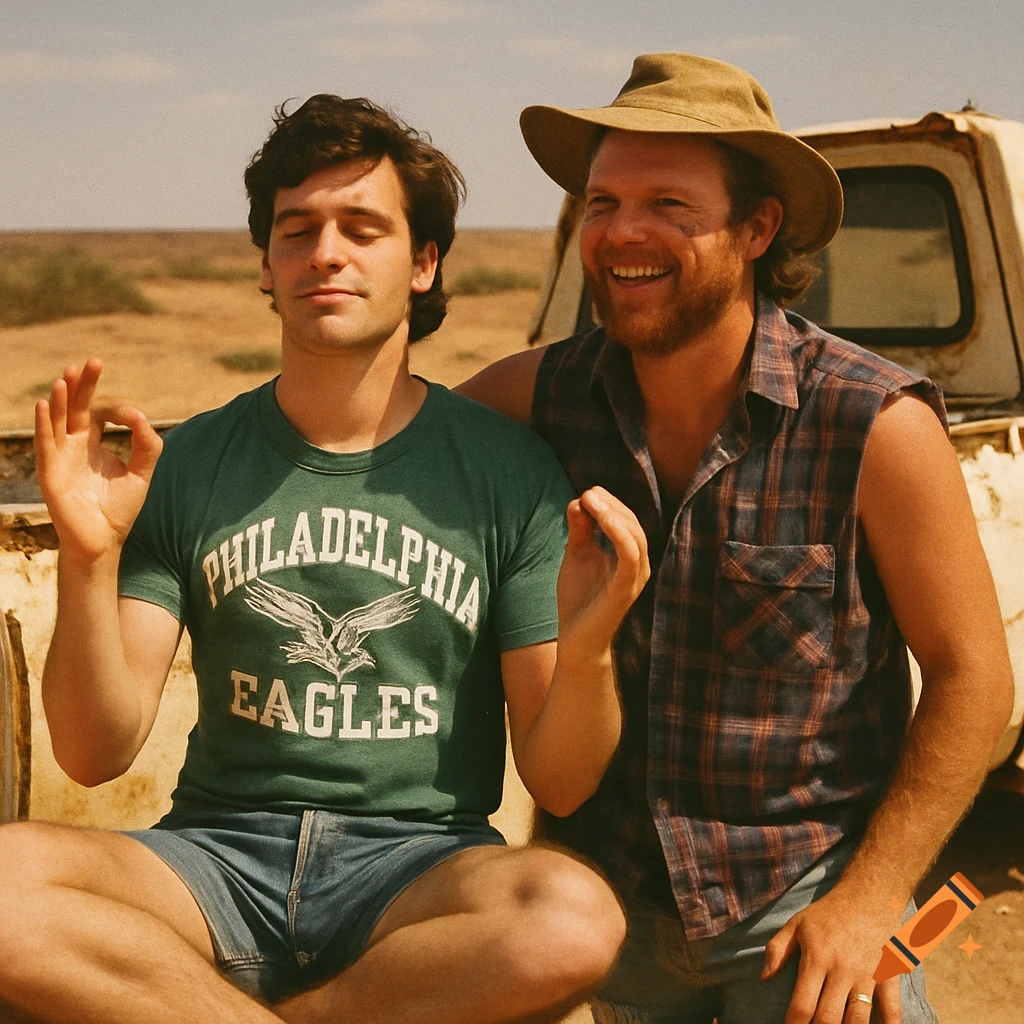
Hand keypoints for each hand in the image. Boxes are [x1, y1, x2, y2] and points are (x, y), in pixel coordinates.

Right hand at [34, 358, 162, 563]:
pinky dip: (44, 425)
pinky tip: (45, 406)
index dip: (115, 407)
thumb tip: (142, 417)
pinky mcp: (50, 473)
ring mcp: (60, 457)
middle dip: (83, 385)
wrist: (104, 541)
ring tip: (66, 377)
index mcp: (93, 443)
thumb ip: (147, 445)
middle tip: (92, 362)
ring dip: (61, 399)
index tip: (133, 417)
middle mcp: (73, 445)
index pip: (99, 412)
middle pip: (76, 408)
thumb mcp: (141, 473)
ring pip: (57, 421)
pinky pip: (45, 444)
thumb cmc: (119, 509)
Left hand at [556, 486, 649, 651]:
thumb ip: (580, 529)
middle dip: (610, 503)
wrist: (576, 640)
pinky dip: (618, 532)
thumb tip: (578, 500)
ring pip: (635, 535)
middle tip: (588, 492)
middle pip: (632, 523)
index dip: (608, 502)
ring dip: (613, 513)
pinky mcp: (626, 588)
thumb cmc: (579, 598)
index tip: (585, 494)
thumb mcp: (577, 555)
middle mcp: (638, 564)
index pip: (625, 519)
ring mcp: (635, 577)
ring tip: (591, 499)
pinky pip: (630, 555)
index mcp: (629, 555)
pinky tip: (602, 518)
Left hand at [763, 885, 902, 1023]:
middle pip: (829, 1018)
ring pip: (859, 1020)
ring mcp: (868, 975)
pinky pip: (892, 1011)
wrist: (870, 895)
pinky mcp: (890, 977)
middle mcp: (842, 970)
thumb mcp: (797, 923)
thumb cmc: (829, 912)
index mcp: (817, 958)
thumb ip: (777, 949)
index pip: (802, 1004)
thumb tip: (764, 976)